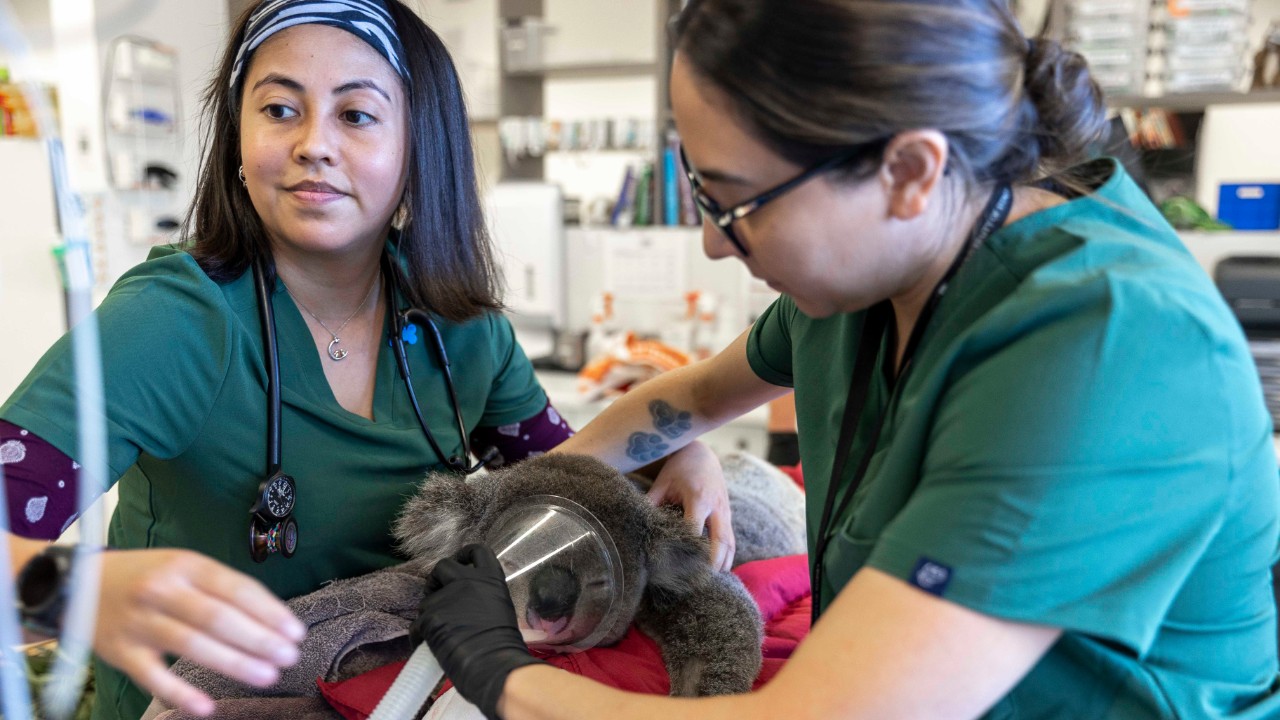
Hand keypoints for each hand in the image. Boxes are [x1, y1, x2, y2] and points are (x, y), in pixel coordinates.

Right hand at [92, 548, 305, 716]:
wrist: (78, 584)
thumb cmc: (147, 576)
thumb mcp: (183, 566)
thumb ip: (220, 587)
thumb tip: (269, 617)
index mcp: (185, 565)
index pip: (236, 589)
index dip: (269, 611)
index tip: (295, 631)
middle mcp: (163, 590)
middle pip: (218, 618)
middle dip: (259, 639)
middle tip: (288, 656)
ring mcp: (140, 621)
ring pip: (192, 645)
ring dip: (234, 663)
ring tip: (267, 675)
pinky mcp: (120, 651)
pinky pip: (152, 676)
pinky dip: (179, 693)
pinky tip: (206, 707)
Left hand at [411, 544, 542, 719]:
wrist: (493, 664)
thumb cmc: (504, 645)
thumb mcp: (500, 608)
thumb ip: (483, 596)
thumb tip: (467, 605)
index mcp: (490, 579)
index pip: (477, 551)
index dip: (465, 554)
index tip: (460, 561)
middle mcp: (467, 581)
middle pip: (442, 566)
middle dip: (436, 579)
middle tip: (437, 594)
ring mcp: (446, 598)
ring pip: (427, 600)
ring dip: (430, 613)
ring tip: (438, 631)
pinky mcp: (429, 617)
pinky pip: (417, 625)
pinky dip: (420, 635)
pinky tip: (427, 645)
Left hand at [646, 441, 735, 570]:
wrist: (701, 453)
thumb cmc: (678, 468)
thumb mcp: (662, 483)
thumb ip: (651, 503)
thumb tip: (636, 526)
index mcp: (699, 498)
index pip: (695, 529)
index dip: (688, 548)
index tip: (678, 566)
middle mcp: (716, 506)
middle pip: (719, 540)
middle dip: (713, 562)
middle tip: (703, 581)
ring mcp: (725, 511)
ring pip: (730, 542)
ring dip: (724, 562)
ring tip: (713, 581)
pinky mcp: (728, 514)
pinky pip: (731, 538)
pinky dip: (727, 555)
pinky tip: (720, 569)